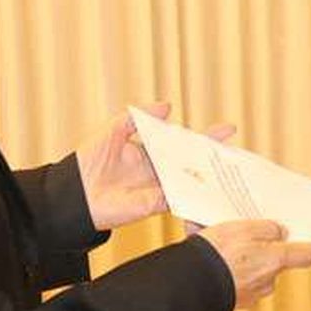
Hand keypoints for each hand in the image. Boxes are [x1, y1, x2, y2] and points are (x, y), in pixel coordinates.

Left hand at [76, 103, 236, 230]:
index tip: (229, 130)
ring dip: (209, 177)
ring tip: (233, 171)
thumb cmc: (88, 162)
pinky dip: (193, 196)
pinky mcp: (154, 205)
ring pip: (191, 181)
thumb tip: (167, 106)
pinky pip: (178, 200)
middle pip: (193, 162)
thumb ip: (137, 117)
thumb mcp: (112, 130)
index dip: (205, 137)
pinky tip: (210, 191)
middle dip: (216, 156)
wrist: (72, 194)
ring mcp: (159, 188)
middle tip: (238, 150)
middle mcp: (159, 171)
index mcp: (151, 153)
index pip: (183, 142)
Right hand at [195, 220, 310, 308]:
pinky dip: (226, 269)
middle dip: (260, 247)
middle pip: (273, 260)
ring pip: (251, 269)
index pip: (306, 254)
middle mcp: (267, 281)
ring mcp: (250, 293)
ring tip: (215, 242)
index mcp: (274, 261)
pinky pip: (235, 279)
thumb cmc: (217, 256)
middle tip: (240, 232)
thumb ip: (266, 229)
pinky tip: (209, 259)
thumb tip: (279, 232)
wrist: (190, 288)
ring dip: (239, 257)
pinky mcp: (233, 301)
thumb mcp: (243, 229)